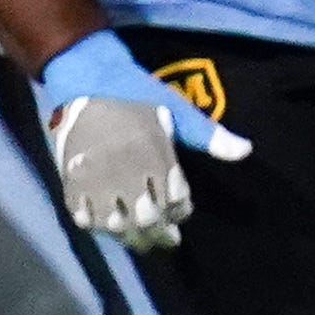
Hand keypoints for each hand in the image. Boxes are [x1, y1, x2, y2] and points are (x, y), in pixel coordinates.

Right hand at [33, 28, 251, 253]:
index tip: (181, 212)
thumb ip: (208, 135)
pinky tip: (107, 227)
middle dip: (159, 232)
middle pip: (145, 219)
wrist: (83, 74)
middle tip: (167, 239)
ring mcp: (93, 177)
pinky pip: (81, 215)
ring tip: (140, 240)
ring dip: (130, 236)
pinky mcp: (68, 177)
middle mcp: (123, 171)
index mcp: (153, 155)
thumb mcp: (175, 108)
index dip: (180, 211)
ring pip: (114, 224)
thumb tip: (246, 151)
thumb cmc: (133, 91)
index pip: (174, 200)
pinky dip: (96, 226)